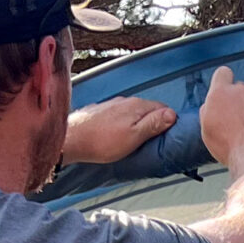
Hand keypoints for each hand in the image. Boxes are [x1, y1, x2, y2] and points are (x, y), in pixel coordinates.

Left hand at [61, 96, 177, 164]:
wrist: (72, 139)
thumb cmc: (102, 142)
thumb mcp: (134, 137)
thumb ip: (153, 124)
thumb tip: (172, 114)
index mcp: (137, 106)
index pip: (163, 108)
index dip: (167, 122)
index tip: (167, 135)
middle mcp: (125, 101)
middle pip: (148, 109)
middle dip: (153, 122)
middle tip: (153, 140)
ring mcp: (112, 104)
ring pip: (133, 112)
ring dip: (137, 123)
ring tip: (136, 139)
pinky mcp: (101, 111)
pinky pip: (120, 115)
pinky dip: (124, 123)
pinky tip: (118, 135)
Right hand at [197, 66, 243, 171]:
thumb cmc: (227, 146)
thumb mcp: (206, 128)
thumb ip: (209, 109)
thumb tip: (212, 104)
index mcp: (221, 93)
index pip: (223, 73)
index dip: (223, 82)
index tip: (225, 93)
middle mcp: (242, 91)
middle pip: (240, 90)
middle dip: (239, 102)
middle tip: (237, 122)